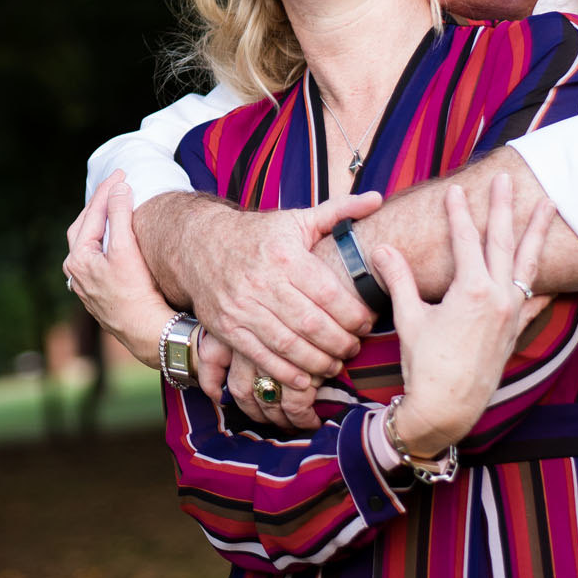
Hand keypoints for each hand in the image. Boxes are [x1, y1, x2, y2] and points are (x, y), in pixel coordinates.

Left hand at [63, 170, 173, 366]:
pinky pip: (97, 257)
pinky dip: (105, 241)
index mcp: (77, 258)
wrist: (147, 332)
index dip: (107, 190)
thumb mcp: (126, 248)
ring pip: (89, 243)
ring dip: (100, 223)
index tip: (121, 172)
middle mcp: (75, 272)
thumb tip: (118, 187)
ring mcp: (85, 284)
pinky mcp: (98, 293)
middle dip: (99, 204)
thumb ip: (119, 215)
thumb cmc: (135, 292)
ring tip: (114, 206)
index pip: (91, 213)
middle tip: (116, 185)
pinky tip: (116, 239)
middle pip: (84, 227)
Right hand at [175, 191, 383, 392]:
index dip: (354, 315)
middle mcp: (262, 282)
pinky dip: (285, 372)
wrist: (199, 243)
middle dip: (341, 342)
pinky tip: (304, 378)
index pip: (329, 295)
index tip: (367, 322)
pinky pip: (260, 356)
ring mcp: (241, 307)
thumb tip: (377, 199)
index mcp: (284, 255)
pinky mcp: (226, 327)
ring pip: (288, 344)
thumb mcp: (296, 219)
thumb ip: (339, 212)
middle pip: (312, 324)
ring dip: (318, 362)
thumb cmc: (258, 234)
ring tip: (335, 364)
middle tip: (354, 348)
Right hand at [371, 174, 552, 454]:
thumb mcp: (409, 318)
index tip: (454, 191)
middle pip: (503, 242)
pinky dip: (542, 282)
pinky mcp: (514, 330)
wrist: (447, 407)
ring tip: (548, 206)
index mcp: (472, 291)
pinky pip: (535, 299)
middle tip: (505, 180)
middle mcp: (498, 298)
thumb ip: (399, 280)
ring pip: (528, 263)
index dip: (458, 213)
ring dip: (536, 233)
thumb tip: (381, 250)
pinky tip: (549, 272)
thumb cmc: (426, 365)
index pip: (465, 241)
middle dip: (503, 208)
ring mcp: (511, 314)